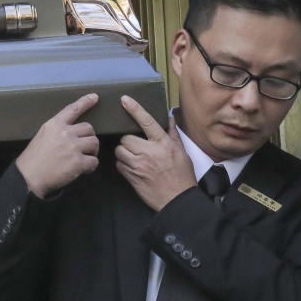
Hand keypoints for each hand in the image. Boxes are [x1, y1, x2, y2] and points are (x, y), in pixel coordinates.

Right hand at [15, 93, 99, 198]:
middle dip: (88, 138)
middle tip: (83, 148)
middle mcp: (65, 133)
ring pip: (94, 143)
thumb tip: (72, 134)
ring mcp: (73, 147)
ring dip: (92, 151)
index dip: (85, 102)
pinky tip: (83, 170)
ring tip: (84, 158)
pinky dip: (91, 166)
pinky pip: (94, 161)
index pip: (73, 109)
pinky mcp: (78, 162)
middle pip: (89, 128)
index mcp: (54, 124)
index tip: (95, 97)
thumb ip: (57, 131)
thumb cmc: (33, 158)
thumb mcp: (42, 136)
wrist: (29, 177)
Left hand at [115, 95, 196, 210]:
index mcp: (163, 144)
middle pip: (126, 138)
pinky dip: (122, 165)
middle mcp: (149, 152)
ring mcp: (139, 165)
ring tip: (134, 157)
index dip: (135, 109)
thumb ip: (173, 133)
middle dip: (128, 142)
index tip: (125, 100)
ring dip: (124, 153)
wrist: (178, 200)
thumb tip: (170, 116)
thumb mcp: (182, 152)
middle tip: (136, 147)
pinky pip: (119, 165)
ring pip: (119, 151)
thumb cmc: (182, 176)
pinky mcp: (131, 177)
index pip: (147, 122)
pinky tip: (132, 168)